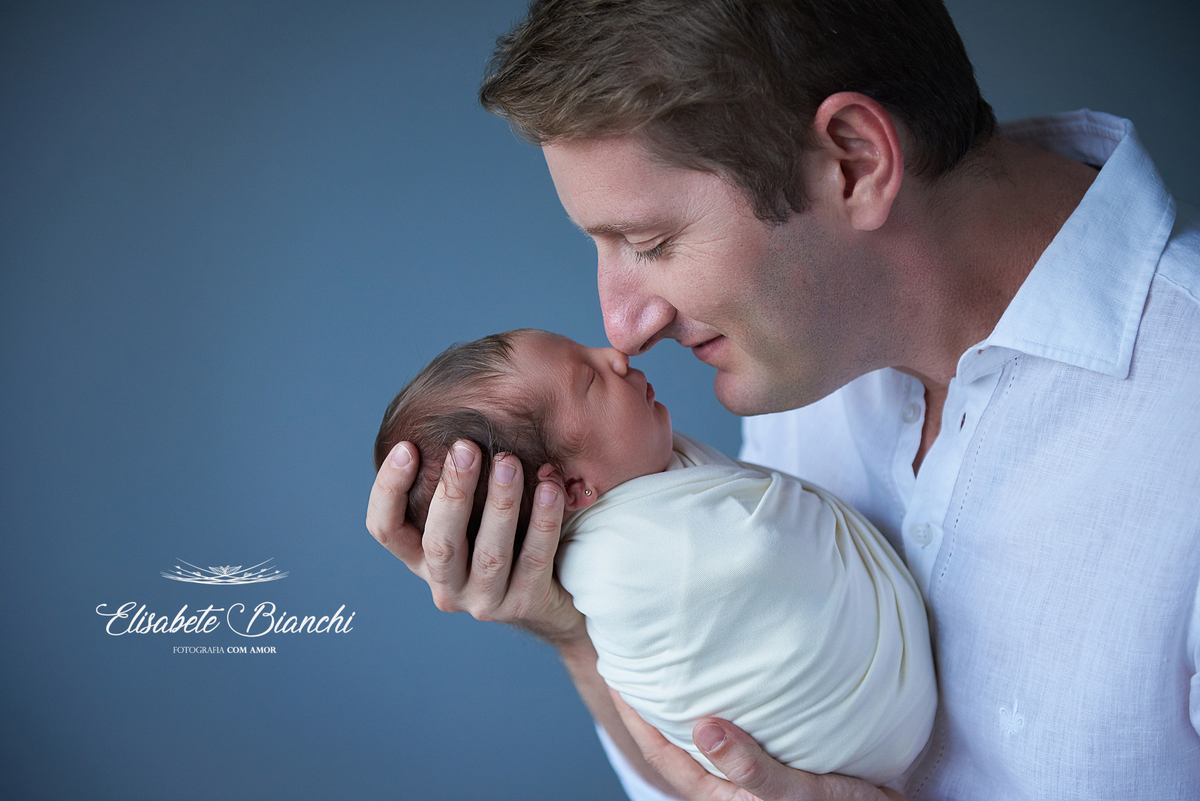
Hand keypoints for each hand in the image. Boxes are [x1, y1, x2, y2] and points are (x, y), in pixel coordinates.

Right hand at [366, 439, 585, 642]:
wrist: (550, 601)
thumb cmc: (504, 540)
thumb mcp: (470, 518)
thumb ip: (456, 485)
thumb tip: (453, 416)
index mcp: (421, 559)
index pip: (385, 529)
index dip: (389, 489)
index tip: (407, 446)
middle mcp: (445, 585)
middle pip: (438, 541)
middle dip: (452, 491)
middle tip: (465, 447)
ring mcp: (484, 601)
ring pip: (490, 552)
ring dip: (500, 502)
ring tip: (509, 461)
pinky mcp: (525, 605)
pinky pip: (535, 559)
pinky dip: (544, 521)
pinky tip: (551, 487)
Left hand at [610, 690, 905, 800]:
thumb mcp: (794, 793)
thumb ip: (751, 768)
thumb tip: (702, 727)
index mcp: (718, 797)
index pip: (661, 753)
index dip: (635, 717)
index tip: (617, 676)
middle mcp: (722, 786)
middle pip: (670, 743)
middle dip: (648, 706)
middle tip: (631, 660)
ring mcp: (739, 776)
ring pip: (694, 738)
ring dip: (676, 704)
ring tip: (663, 664)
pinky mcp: (762, 762)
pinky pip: (725, 731)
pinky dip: (709, 706)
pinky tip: (715, 681)